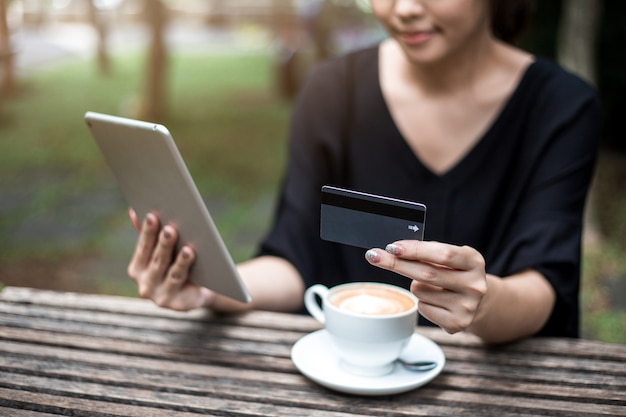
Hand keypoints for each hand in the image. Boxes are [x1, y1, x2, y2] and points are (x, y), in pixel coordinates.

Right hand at [127, 209, 216, 310]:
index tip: (152, 215)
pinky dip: (190, 274)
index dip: (147, 231)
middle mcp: (145, 285)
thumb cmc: (179, 264)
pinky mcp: (178, 305)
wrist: (200, 290)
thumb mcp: (166, 250)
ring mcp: (160, 297)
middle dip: (164, 244)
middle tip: (170, 229)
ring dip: (180, 261)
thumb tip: (135, 211)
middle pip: (158, 261)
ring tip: (188, 249)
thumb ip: (152, 234)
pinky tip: (196, 262)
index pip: (143, 247)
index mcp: (138, 268)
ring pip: (173, 275)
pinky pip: (186, 287)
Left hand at [365, 240, 486, 333]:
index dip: (415, 250)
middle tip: (375, 256)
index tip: (392, 247)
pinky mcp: (457, 323)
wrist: (475, 300)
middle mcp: (475, 285)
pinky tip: (437, 301)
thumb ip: (426, 252)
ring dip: (416, 285)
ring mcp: (468, 306)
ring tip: (432, 286)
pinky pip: (423, 308)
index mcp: (474, 261)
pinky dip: (422, 302)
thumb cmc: (454, 271)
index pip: (443, 254)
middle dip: (397, 264)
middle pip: (427, 274)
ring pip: (420, 291)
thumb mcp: (448, 258)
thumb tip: (393, 251)